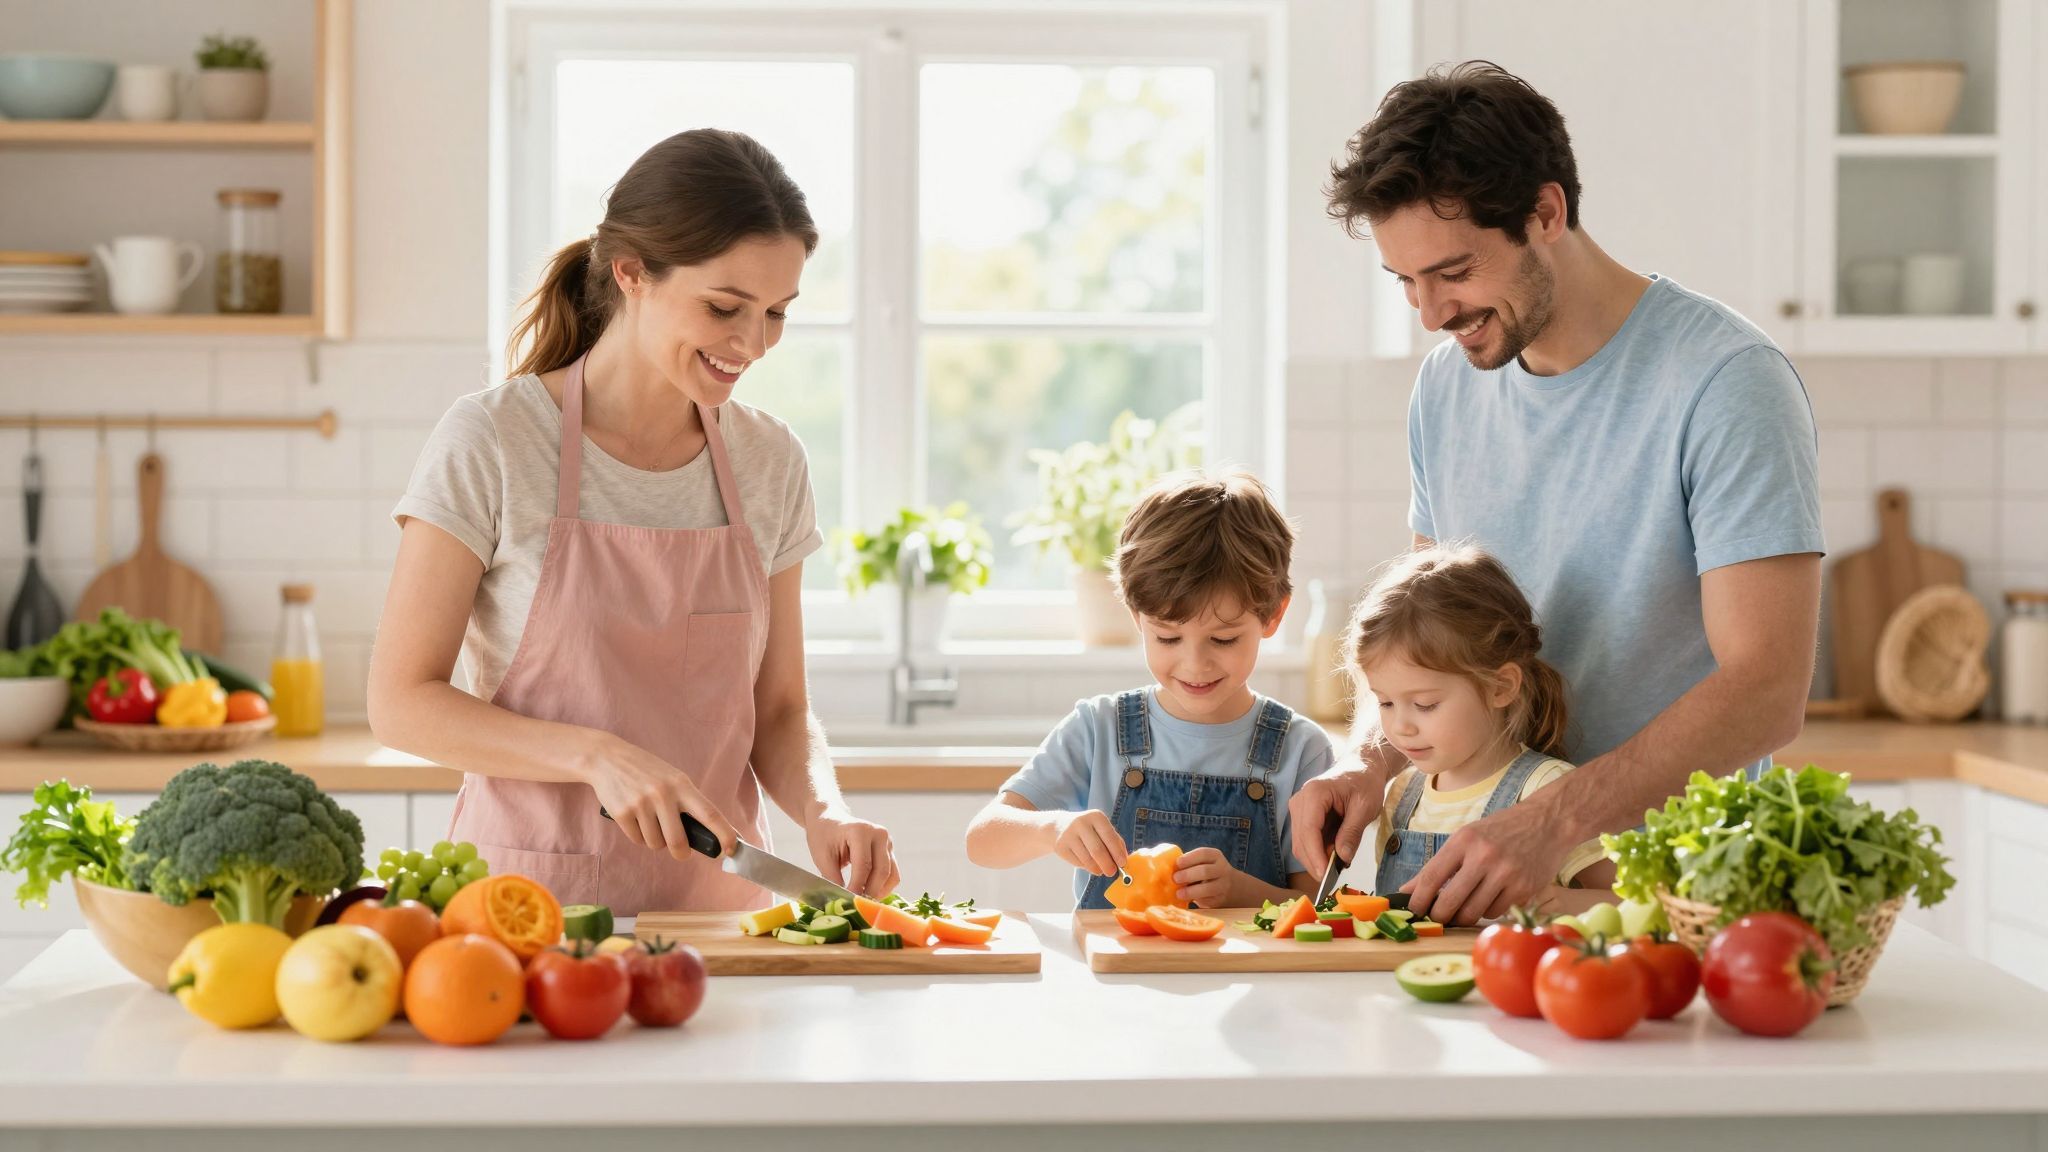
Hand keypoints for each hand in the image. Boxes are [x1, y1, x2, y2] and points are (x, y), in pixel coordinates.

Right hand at [580, 731, 739, 860]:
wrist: (607, 758)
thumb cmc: (646, 771)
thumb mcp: (672, 778)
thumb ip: (686, 802)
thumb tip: (703, 834)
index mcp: (681, 785)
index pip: (710, 813)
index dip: (724, 834)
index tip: (732, 849)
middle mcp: (663, 794)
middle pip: (679, 841)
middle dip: (681, 853)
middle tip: (681, 852)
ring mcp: (641, 804)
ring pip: (656, 843)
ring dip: (655, 840)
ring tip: (649, 821)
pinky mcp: (622, 813)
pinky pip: (637, 840)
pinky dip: (638, 836)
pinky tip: (634, 818)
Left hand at [804, 806, 898, 897]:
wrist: (830, 819)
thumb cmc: (823, 835)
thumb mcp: (822, 857)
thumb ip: (833, 879)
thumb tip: (843, 902)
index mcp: (860, 831)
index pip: (864, 865)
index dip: (857, 887)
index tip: (848, 903)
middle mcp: (879, 834)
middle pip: (882, 871)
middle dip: (869, 892)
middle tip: (856, 907)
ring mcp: (888, 842)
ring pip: (891, 875)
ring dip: (879, 892)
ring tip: (862, 901)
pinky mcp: (890, 850)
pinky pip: (892, 874)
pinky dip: (883, 887)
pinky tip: (868, 893)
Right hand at [1051, 809, 1128, 876]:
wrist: (1060, 826)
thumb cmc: (1089, 830)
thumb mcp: (1102, 829)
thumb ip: (1115, 842)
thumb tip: (1124, 859)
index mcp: (1096, 816)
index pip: (1109, 836)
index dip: (1117, 852)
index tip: (1122, 864)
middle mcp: (1081, 823)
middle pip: (1097, 850)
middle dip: (1107, 864)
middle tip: (1112, 873)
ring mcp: (1069, 834)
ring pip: (1087, 859)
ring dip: (1097, 868)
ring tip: (1101, 871)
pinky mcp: (1060, 846)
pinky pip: (1077, 862)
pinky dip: (1086, 867)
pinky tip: (1089, 865)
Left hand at [1171, 847, 1237, 907]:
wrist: (1230, 886)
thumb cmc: (1206, 871)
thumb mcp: (1202, 862)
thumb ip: (1188, 862)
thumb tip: (1163, 865)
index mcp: (1215, 856)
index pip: (1203, 854)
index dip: (1189, 858)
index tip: (1177, 863)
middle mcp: (1222, 869)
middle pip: (1205, 871)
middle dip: (1188, 875)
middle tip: (1175, 879)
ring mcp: (1223, 885)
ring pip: (1208, 888)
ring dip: (1191, 891)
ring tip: (1178, 893)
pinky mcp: (1220, 899)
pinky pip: (1207, 900)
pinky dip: (1195, 900)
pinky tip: (1186, 900)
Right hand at [1288, 747, 1390, 876]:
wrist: (1361, 766)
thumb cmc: (1364, 781)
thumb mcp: (1365, 807)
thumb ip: (1352, 832)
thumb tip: (1343, 858)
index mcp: (1314, 794)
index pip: (1308, 831)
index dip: (1315, 856)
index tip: (1325, 877)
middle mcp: (1300, 801)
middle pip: (1300, 841)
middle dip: (1315, 862)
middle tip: (1335, 877)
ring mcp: (1299, 808)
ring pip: (1300, 844)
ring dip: (1317, 858)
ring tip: (1339, 864)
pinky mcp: (1303, 816)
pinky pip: (1306, 840)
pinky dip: (1318, 851)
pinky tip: (1334, 855)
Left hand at [1401, 799, 1570, 924]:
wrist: (1547, 822)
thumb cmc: (1500, 831)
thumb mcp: (1466, 838)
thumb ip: (1437, 865)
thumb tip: (1406, 890)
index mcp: (1464, 841)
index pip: (1431, 877)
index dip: (1418, 899)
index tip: (1413, 910)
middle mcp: (1484, 856)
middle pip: (1449, 902)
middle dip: (1439, 916)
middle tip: (1438, 917)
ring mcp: (1506, 874)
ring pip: (1472, 912)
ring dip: (1464, 916)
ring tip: (1464, 907)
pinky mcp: (1524, 889)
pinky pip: (1495, 913)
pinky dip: (1488, 910)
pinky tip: (1491, 897)